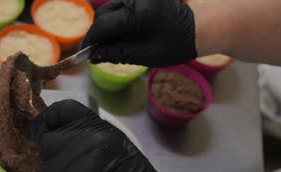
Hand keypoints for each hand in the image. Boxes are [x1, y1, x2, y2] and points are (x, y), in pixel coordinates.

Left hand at [26, 100, 181, 171]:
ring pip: (46, 169)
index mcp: (93, 128)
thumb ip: (86, 131)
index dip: (48, 119)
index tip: (41, 128)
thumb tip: (60, 130)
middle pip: (47, 141)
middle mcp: (76, 143)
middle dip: (55, 152)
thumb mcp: (115, 140)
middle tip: (73, 165)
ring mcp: (66, 169)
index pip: (60, 111)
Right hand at [82, 0, 196, 67]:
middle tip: (99, 52)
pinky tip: (121, 34)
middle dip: (98, 34)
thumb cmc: (175, 45)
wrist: (196, 30)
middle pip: (103, 14)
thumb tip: (94, 55)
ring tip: (112, 44)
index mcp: (140, 14)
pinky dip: (114, 21)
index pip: (104, 25)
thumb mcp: (146, 55)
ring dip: (106, 27)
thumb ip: (117, 53)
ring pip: (108, 9)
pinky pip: (118, 7)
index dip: (91, 40)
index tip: (85, 53)